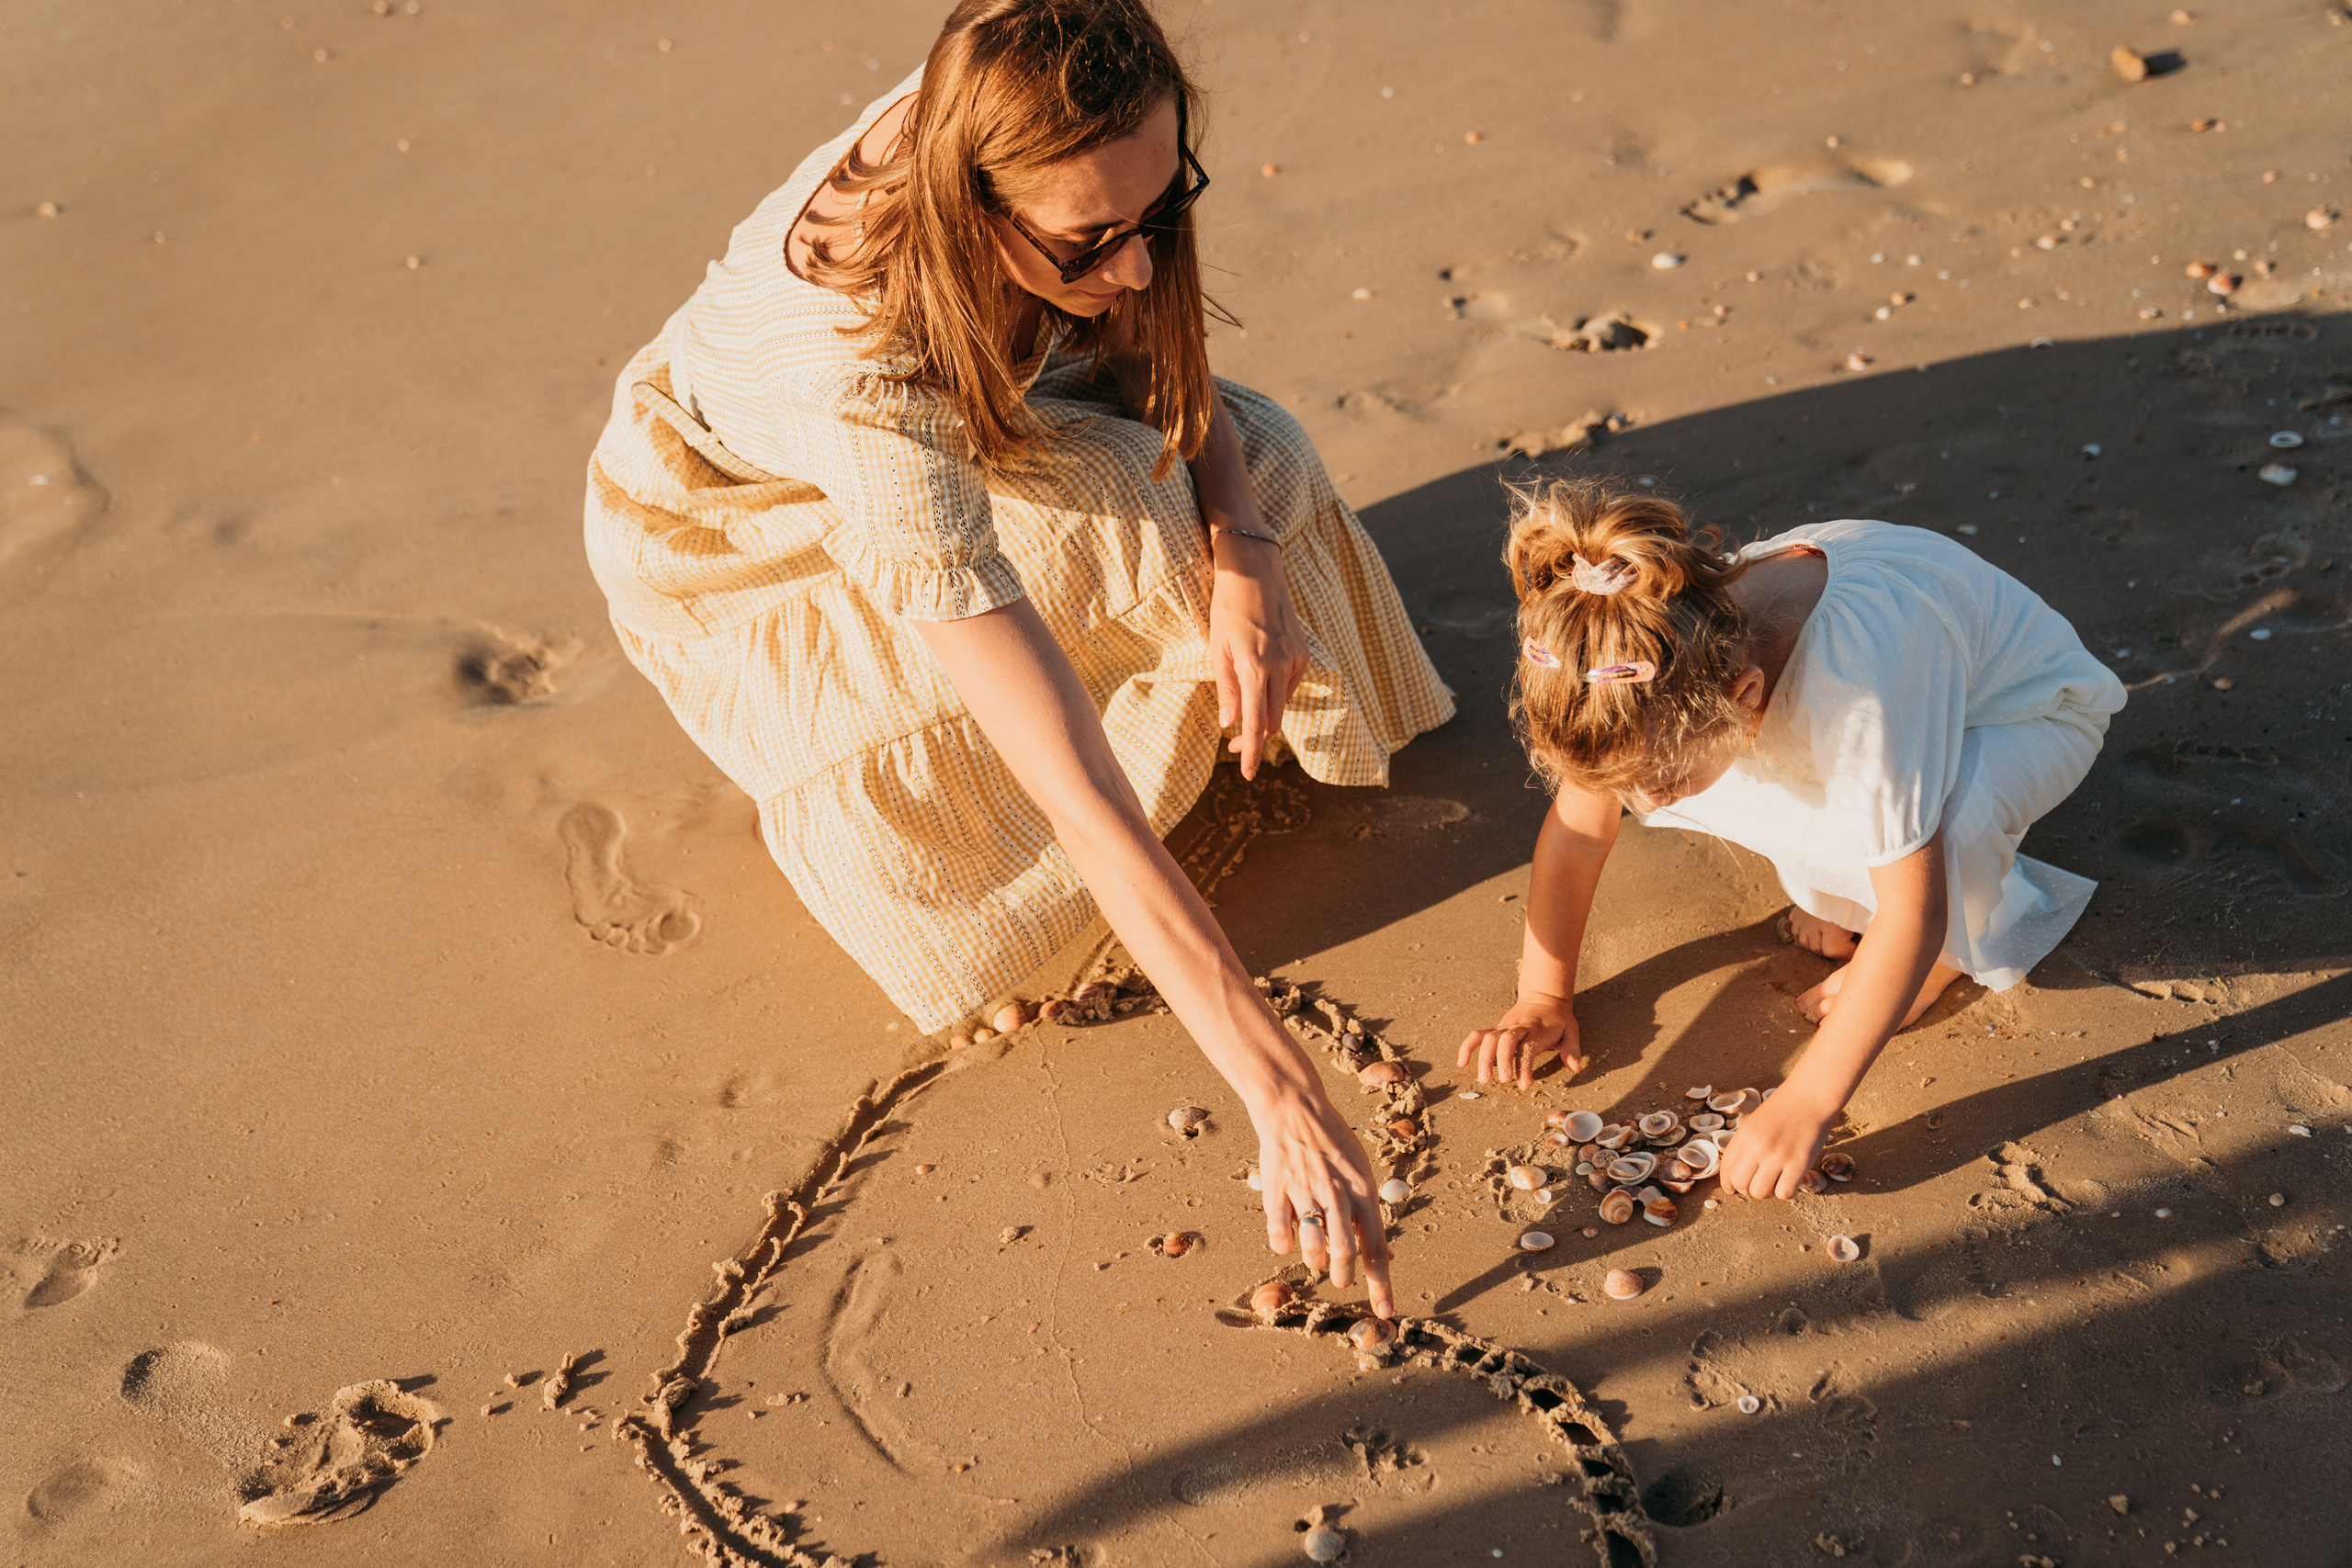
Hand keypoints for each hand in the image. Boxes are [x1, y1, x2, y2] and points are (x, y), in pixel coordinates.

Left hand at [1208, 533, 1309, 777]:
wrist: (1255, 572)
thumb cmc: (1228, 607)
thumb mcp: (1217, 649)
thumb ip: (1228, 689)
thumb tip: (1231, 724)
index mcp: (1256, 668)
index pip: (1256, 723)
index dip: (1251, 751)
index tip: (1246, 773)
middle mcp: (1282, 667)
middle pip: (1273, 720)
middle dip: (1256, 739)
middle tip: (1233, 748)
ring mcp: (1297, 659)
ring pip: (1282, 704)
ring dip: (1265, 716)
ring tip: (1243, 716)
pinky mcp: (1303, 653)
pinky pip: (1290, 686)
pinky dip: (1275, 695)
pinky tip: (1261, 688)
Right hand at [1254, 1085, 1393, 1316]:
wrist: (1294, 1110)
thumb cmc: (1333, 1144)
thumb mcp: (1362, 1172)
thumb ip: (1370, 1214)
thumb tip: (1386, 1255)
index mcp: (1363, 1190)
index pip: (1376, 1246)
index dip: (1381, 1284)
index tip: (1384, 1313)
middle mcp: (1337, 1194)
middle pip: (1344, 1253)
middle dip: (1343, 1275)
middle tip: (1340, 1278)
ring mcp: (1306, 1193)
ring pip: (1312, 1248)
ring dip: (1315, 1260)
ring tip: (1316, 1254)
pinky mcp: (1277, 1191)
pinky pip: (1280, 1236)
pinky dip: (1285, 1244)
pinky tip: (1288, 1234)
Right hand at [1457, 992, 1580, 1091]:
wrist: (1544, 997)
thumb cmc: (1558, 1019)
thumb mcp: (1571, 1031)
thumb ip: (1572, 1049)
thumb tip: (1575, 1068)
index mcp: (1537, 1031)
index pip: (1527, 1048)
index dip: (1524, 1066)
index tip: (1523, 1085)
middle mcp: (1519, 1027)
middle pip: (1505, 1041)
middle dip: (1501, 1061)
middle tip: (1502, 1081)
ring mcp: (1505, 1027)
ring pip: (1489, 1038)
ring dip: (1483, 1057)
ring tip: (1483, 1079)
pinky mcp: (1497, 1028)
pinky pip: (1478, 1035)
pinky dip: (1467, 1047)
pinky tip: (1461, 1062)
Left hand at [1718, 1080, 1837, 1199]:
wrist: (1810, 1097)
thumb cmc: (1784, 1109)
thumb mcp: (1755, 1122)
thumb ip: (1745, 1144)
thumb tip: (1738, 1171)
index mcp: (1743, 1135)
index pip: (1726, 1168)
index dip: (1728, 1183)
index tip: (1732, 1189)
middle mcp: (1757, 1147)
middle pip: (1740, 1184)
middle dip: (1746, 1189)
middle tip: (1757, 1184)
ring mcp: (1777, 1157)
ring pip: (1760, 1193)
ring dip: (1766, 1193)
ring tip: (1774, 1182)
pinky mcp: (1799, 1165)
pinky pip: (1785, 1193)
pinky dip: (1786, 1192)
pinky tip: (1789, 1181)